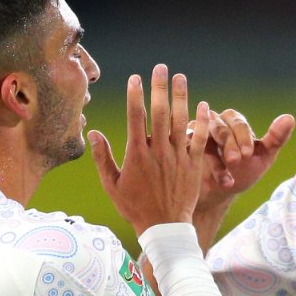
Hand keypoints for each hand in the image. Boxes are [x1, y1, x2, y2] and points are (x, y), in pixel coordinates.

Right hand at [89, 64, 210, 236]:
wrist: (165, 228)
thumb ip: (102, 158)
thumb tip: (93, 132)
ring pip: (180, 121)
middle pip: (159, 113)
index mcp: (136, 154)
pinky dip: (201, 122)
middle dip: (159, 88)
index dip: (135, 95)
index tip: (135, 77)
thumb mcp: (112, 185)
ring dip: (180, 97)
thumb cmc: (136, 208)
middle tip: (160, 67)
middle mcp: (158, 152)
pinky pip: (199, 139)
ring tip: (181, 77)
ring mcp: (178, 158)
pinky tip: (203, 105)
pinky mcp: (194, 166)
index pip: (135, 117)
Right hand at [198, 109, 294, 208]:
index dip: (243, 136)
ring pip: (203, 137)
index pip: (237, 122)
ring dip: (216, 157)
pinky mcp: (184, 149)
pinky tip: (220, 182)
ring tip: (229, 175)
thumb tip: (290, 118)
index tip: (248, 153)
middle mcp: (213, 123)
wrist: (221, 194)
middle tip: (236, 161)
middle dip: (229, 144)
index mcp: (233, 121)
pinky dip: (205, 167)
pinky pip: (190, 152)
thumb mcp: (263, 157)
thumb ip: (276, 138)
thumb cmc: (243, 172)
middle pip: (219, 126)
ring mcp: (196, 135)